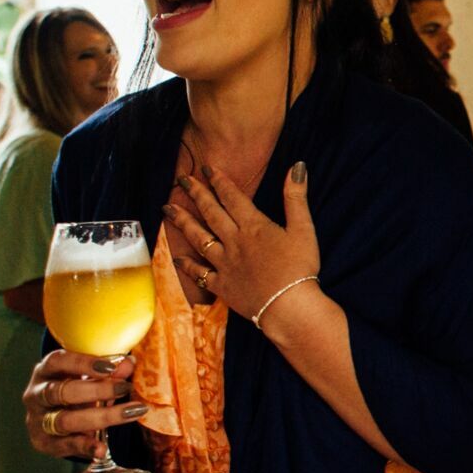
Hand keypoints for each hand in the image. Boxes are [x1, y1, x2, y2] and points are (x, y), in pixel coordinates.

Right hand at [23, 350, 144, 460]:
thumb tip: (128, 363)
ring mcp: (37, 419)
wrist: (60, 415)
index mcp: (46, 370)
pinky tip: (102, 449)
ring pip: (64, 420)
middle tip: (125, 388)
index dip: (83, 363)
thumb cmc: (78, 386)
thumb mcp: (92, 375)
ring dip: (101, 417)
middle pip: (61, 392)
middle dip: (97, 390)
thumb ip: (110, 370)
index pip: (58, 361)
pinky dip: (85, 446)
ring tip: (131, 412)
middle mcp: (36, 394)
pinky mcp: (43, 442)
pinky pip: (63, 445)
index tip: (111, 367)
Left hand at [164, 162, 319, 323]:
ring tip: (168, 209)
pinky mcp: (222, 285)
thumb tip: (296, 167)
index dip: (219, 181)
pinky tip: (177, 259)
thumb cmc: (300, 268)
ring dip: (182, 222)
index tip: (206, 168)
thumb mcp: (304, 228)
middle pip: (211, 213)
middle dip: (196, 194)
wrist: (288, 306)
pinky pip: (199, 274)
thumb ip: (296, 197)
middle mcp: (234, 242)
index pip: (233, 198)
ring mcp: (225, 264)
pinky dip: (187, 266)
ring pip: (199, 239)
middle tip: (181, 179)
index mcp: (254, 227)